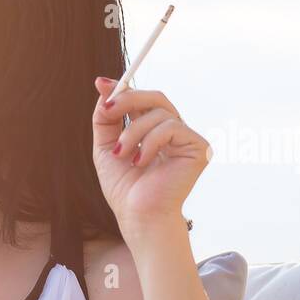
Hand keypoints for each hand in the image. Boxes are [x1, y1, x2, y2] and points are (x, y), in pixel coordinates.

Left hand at [91, 77, 212, 240]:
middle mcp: (174, 132)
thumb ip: (105, 119)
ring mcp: (188, 139)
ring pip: (159, 112)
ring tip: (123, 155)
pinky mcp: (198, 147)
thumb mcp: (106, 148)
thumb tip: (104, 86)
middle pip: (155, 97)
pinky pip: (171, 127)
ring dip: (133, 132)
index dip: (124, 90)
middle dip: (127, 99)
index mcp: (155, 132)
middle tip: (108, 110)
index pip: (143, 101)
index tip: (101, 84)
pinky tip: (141, 161)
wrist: (137, 216)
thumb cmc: (124, 189)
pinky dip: (150, 142)